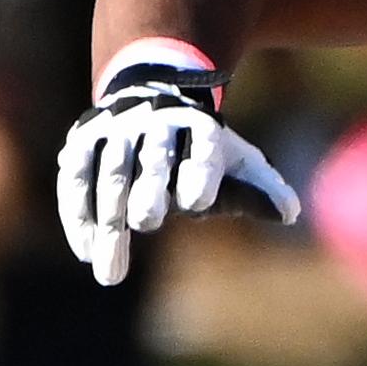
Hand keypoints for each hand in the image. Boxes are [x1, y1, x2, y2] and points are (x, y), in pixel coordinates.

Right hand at [55, 38, 301, 285]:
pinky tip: (86, 251)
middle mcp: (156, 123)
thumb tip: (291, 213)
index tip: (197, 202)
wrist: (154, 94)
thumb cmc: (203, 146)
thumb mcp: (238, 161)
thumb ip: (262, 189)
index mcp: (201, 128)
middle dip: (148, 189)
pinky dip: (78, 214)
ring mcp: (116, 130)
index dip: (200, 172)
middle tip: (146, 222)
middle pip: (152, 159)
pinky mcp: (82, 142)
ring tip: (110, 271)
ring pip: (109, 172)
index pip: (202, 150)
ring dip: (107, 220)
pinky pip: (75, 178)